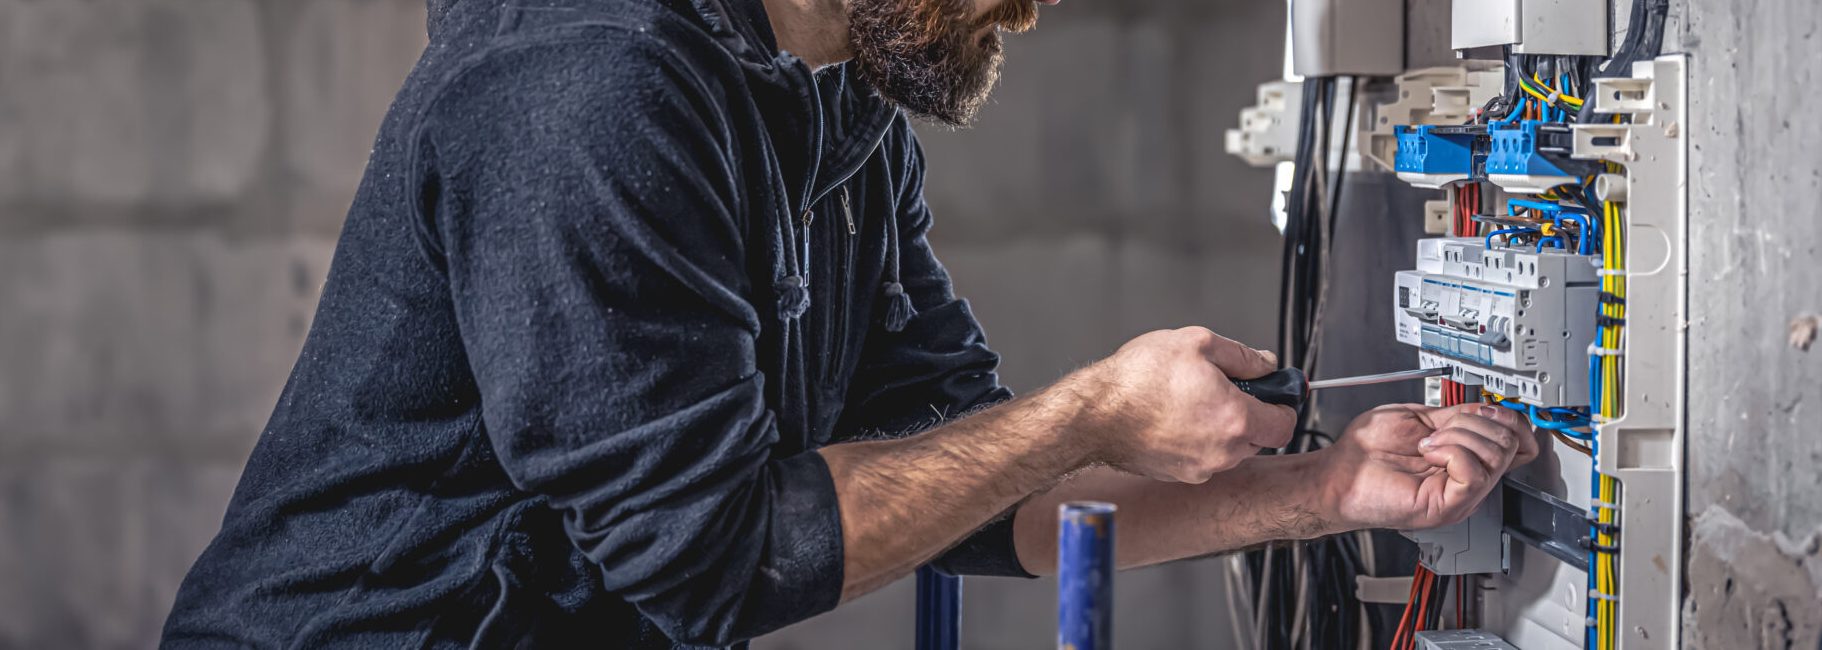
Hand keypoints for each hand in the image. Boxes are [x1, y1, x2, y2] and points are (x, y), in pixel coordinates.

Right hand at [1067, 327, 1296, 483]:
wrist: (1093, 415)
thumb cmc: (1138, 379)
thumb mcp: (1197, 342)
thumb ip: (1243, 355)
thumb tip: (1265, 362)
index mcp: (1235, 419)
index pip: (1285, 424)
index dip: (1284, 405)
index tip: (1274, 393)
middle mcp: (1222, 452)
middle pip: (1258, 438)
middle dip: (1250, 414)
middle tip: (1225, 387)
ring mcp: (1199, 468)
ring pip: (1229, 449)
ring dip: (1223, 428)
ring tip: (1191, 400)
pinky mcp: (1177, 474)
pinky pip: (1202, 457)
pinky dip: (1198, 440)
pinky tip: (1173, 416)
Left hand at [1315, 403, 1539, 530]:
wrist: (1338, 473)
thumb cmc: (1367, 452)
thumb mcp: (1421, 420)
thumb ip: (1457, 415)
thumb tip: (1487, 408)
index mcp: (1466, 458)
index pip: (1518, 439)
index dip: (1506, 416)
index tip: (1482, 408)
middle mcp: (1470, 479)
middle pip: (1510, 442)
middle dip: (1473, 422)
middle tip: (1438, 431)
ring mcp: (1462, 496)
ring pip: (1495, 454)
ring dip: (1456, 436)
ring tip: (1427, 445)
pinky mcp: (1449, 506)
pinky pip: (1474, 473)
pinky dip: (1451, 452)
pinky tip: (1428, 454)